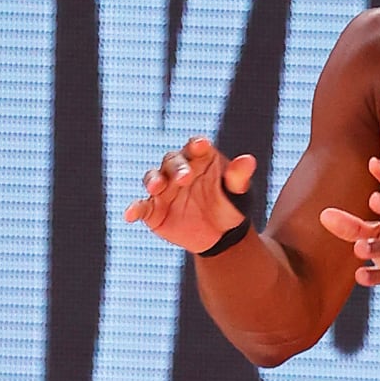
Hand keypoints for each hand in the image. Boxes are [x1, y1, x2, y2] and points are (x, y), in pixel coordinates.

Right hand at [124, 136, 257, 254]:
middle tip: (184, 178)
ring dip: (153, 181)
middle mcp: (178, 170)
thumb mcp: (238, 192)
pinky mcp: (153, 210)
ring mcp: (164, 189)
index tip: (201, 145)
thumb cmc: (229, 204)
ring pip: (153, 178)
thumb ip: (239, 176)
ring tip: (156, 187)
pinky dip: (134, 209)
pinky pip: (141, 207)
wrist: (220, 235)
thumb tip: (249, 160)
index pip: (195, 147)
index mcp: (199, 159)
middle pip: (172, 162)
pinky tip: (131, 215)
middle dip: (176, 168)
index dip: (197, 146)